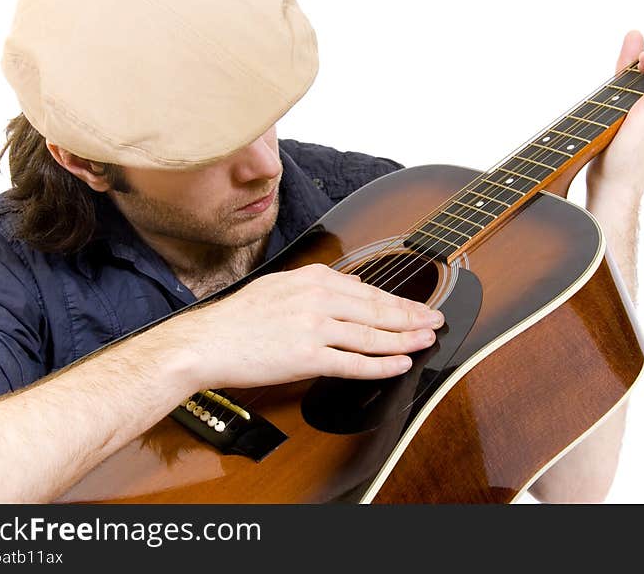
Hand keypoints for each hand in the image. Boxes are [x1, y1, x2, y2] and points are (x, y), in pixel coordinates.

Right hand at [161, 263, 443, 388]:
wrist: (207, 341)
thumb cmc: (238, 317)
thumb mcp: (281, 284)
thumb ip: (318, 283)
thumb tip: (351, 284)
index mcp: (313, 278)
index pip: (368, 290)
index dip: (399, 301)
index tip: (419, 307)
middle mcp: (318, 298)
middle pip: (377, 310)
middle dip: (412, 317)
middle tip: (436, 321)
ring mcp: (314, 328)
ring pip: (371, 336)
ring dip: (405, 340)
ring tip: (427, 341)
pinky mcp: (307, 358)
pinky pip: (353, 364)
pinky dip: (382, 365)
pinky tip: (401, 364)